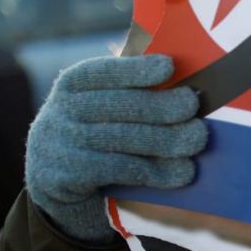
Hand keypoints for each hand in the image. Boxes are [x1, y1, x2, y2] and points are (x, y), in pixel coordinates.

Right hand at [25, 54, 206, 243]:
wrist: (53, 184)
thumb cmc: (93, 136)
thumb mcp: (97, 108)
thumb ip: (128, 92)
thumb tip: (180, 82)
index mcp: (72, 85)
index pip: (104, 71)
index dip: (136, 69)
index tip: (169, 66)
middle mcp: (61, 111)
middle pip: (120, 105)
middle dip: (163, 105)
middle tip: (193, 107)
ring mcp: (61, 145)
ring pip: (124, 139)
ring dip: (167, 140)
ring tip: (197, 140)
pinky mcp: (68, 177)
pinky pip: (120, 170)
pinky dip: (156, 171)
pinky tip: (182, 173)